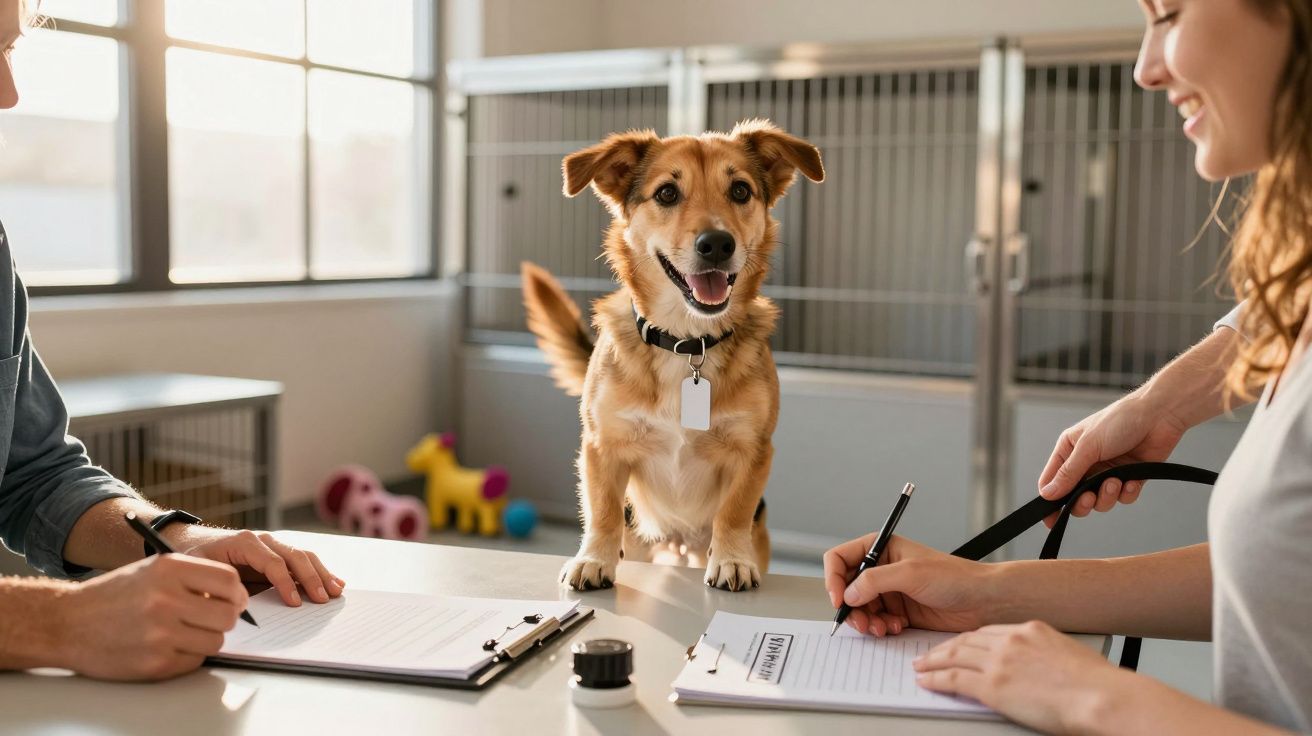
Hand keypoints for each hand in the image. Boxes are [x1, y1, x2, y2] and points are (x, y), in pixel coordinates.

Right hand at [56, 554, 247, 680]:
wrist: (65, 624)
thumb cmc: (113, 595)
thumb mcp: (152, 569)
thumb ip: (193, 577)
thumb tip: (235, 594)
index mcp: (168, 570)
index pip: (228, 580)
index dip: (236, 592)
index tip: (234, 599)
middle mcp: (166, 599)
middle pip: (228, 614)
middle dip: (225, 618)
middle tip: (212, 618)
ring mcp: (161, 634)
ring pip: (216, 641)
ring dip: (207, 638)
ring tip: (185, 632)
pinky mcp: (155, 663)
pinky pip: (195, 660)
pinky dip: (188, 656)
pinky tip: (167, 646)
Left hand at [177, 529, 344, 605]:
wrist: (191, 541)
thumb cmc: (194, 557)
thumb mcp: (198, 571)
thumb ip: (216, 587)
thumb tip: (236, 607)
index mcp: (245, 542)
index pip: (273, 562)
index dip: (286, 583)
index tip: (295, 604)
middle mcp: (263, 540)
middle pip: (295, 556)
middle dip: (312, 578)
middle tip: (324, 599)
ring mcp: (273, 544)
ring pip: (304, 555)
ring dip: (322, 574)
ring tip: (336, 591)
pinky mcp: (278, 552)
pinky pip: (303, 559)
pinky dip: (320, 571)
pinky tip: (335, 582)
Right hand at [823, 534, 998, 635]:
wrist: (983, 601)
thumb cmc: (955, 577)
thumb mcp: (910, 574)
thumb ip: (875, 581)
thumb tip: (848, 593)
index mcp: (881, 548)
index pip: (840, 558)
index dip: (833, 578)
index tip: (838, 599)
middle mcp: (882, 569)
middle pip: (846, 587)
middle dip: (850, 607)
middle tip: (860, 622)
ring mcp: (889, 591)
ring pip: (859, 608)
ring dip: (866, 621)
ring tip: (881, 628)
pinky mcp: (899, 611)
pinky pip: (876, 621)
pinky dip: (880, 628)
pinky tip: (895, 628)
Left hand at [914, 620, 1129, 733]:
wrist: (1102, 698)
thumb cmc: (1096, 685)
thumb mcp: (1069, 655)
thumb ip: (1045, 655)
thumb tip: (1037, 668)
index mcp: (1030, 630)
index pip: (987, 631)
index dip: (967, 639)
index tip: (956, 643)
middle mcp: (1011, 640)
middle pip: (966, 640)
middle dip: (944, 647)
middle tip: (928, 652)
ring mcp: (1000, 662)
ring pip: (954, 656)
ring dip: (932, 661)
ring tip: (920, 665)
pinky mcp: (993, 687)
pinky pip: (953, 679)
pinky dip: (935, 679)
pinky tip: (926, 681)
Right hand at [1037, 392, 1187, 526]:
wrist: (1160, 415)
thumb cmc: (1120, 420)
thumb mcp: (1088, 447)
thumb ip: (1068, 473)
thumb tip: (1047, 495)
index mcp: (1069, 451)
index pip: (1051, 482)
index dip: (1050, 502)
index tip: (1051, 519)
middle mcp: (1086, 463)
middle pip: (1074, 497)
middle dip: (1082, 503)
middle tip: (1088, 498)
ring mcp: (1108, 471)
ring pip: (1100, 501)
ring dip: (1107, 496)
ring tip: (1115, 482)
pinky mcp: (1129, 477)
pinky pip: (1123, 497)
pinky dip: (1127, 492)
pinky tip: (1131, 481)